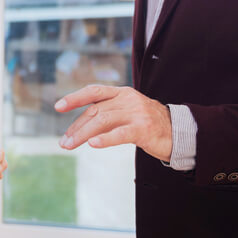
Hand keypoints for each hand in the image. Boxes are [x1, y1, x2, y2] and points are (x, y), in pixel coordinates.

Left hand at [54, 84, 172, 161]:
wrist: (178, 132)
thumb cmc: (148, 124)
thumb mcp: (128, 112)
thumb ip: (108, 113)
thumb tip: (81, 125)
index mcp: (122, 93)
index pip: (94, 92)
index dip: (75, 98)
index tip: (58, 106)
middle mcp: (128, 100)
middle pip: (95, 111)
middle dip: (76, 127)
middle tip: (64, 142)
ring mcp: (136, 113)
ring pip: (103, 121)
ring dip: (83, 134)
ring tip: (70, 145)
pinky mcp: (144, 129)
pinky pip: (120, 134)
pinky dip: (105, 139)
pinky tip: (93, 144)